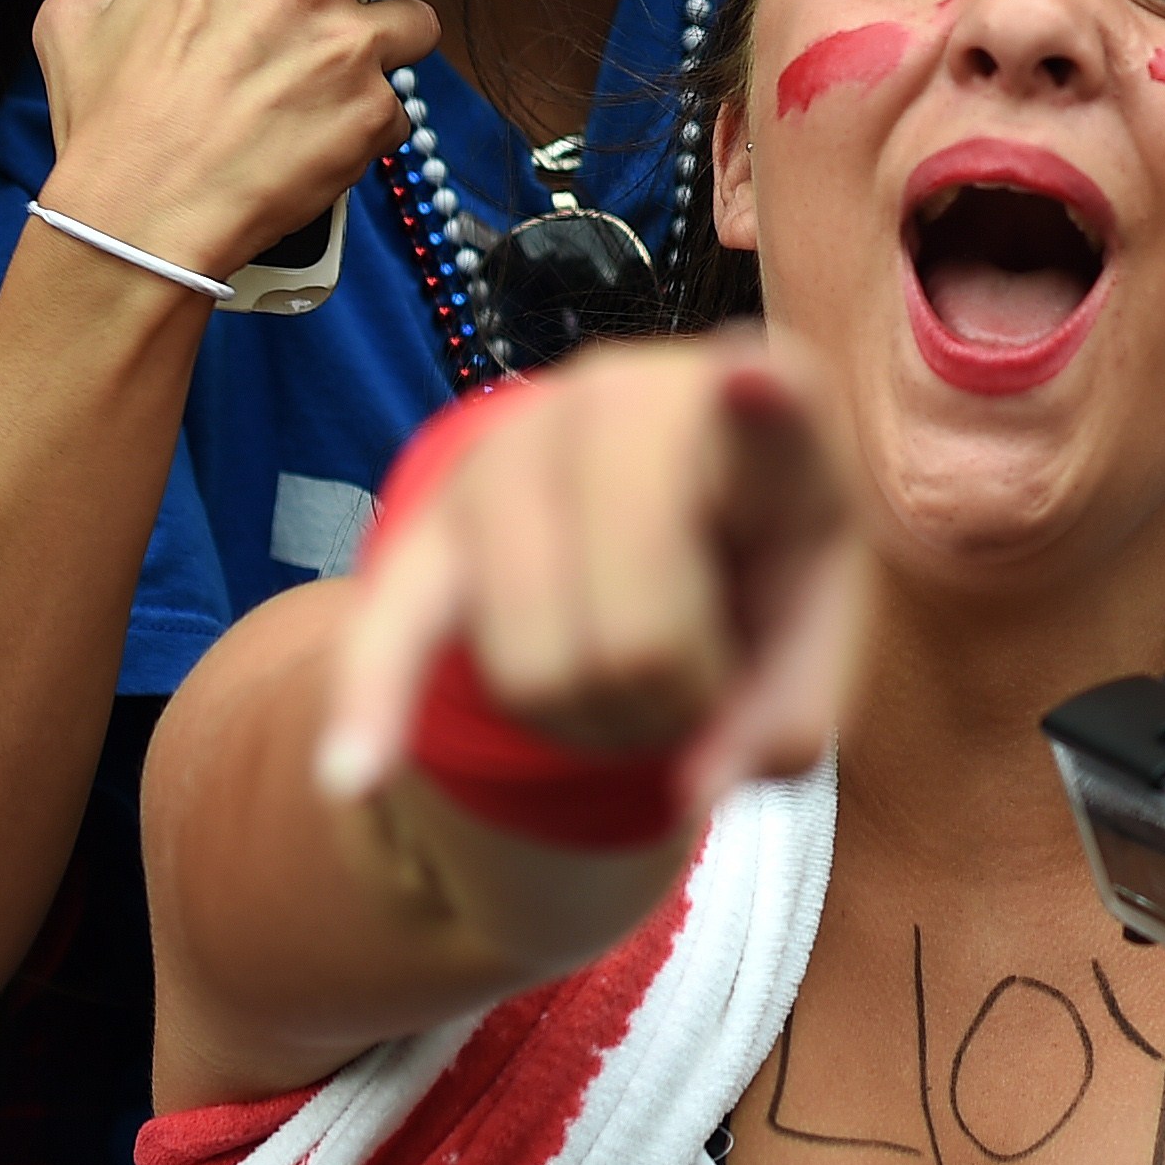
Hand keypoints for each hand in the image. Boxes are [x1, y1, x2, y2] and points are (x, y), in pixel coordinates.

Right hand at [34, 0, 451, 287]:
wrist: (139, 226)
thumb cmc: (106, 129)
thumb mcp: (77, 30)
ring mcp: (345, 40)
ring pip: (416, 19)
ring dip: (381, 51)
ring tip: (315, 91)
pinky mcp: (376, 108)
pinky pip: (400, 107)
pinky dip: (366, 128)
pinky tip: (312, 145)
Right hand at [319, 340, 853, 820]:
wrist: (659, 504)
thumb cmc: (754, 567)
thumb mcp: (809, 634)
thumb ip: (783, 720)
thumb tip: (688, 789)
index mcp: (762, 420)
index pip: (774, 401)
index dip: (765, 397)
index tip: (751, 375)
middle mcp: (628, 403)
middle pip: (639, 639)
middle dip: (669, 710)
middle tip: (696, 680)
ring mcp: (514, 449)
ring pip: (536, 672)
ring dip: (589, 728)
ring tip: (630, 678)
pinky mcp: (432, 515)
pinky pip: (390, 629)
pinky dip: (374, 705)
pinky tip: (355, 772)